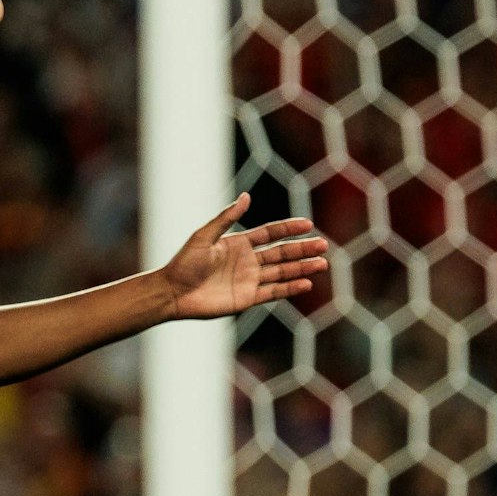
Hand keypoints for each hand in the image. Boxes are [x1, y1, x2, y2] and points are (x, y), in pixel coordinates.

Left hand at [160, 194, 328, 319]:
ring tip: (322, 263)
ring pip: (282, 272)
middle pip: (282, 253)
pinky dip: (290, 288)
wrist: (173, 292)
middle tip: (323, 245)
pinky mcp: (247, 298)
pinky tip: (306, 283)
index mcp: (239, 243)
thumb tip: (247, 196)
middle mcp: (248, 261)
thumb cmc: (184, 262)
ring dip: (302, 268)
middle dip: (302, 249)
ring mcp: (249, 280)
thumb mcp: (205, 236)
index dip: (289, 228)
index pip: (270, 233)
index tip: (307, 224)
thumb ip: (227, 218)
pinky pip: (273, 292)